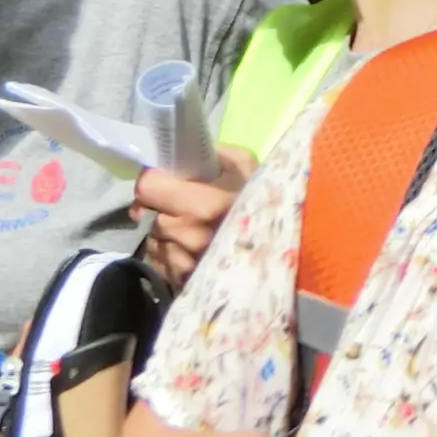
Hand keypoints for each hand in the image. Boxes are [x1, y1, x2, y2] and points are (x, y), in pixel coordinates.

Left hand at [137, 144, 252, 285]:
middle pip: (150, 215)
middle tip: (182, 205)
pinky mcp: (181, 283)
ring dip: (165, 233)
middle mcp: (191, 237)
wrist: (286, 251)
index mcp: (206, 205)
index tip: (164, 180)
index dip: (154, 180)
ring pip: (154, 239)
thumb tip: (180, 154)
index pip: (150, 187)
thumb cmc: (265, 203)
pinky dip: (169, 254)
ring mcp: (185, 264)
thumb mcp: (247, 166)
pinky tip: (192, 249)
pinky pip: (160, 261)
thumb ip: (213, 154)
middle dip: (161, 208)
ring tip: (192, 229)